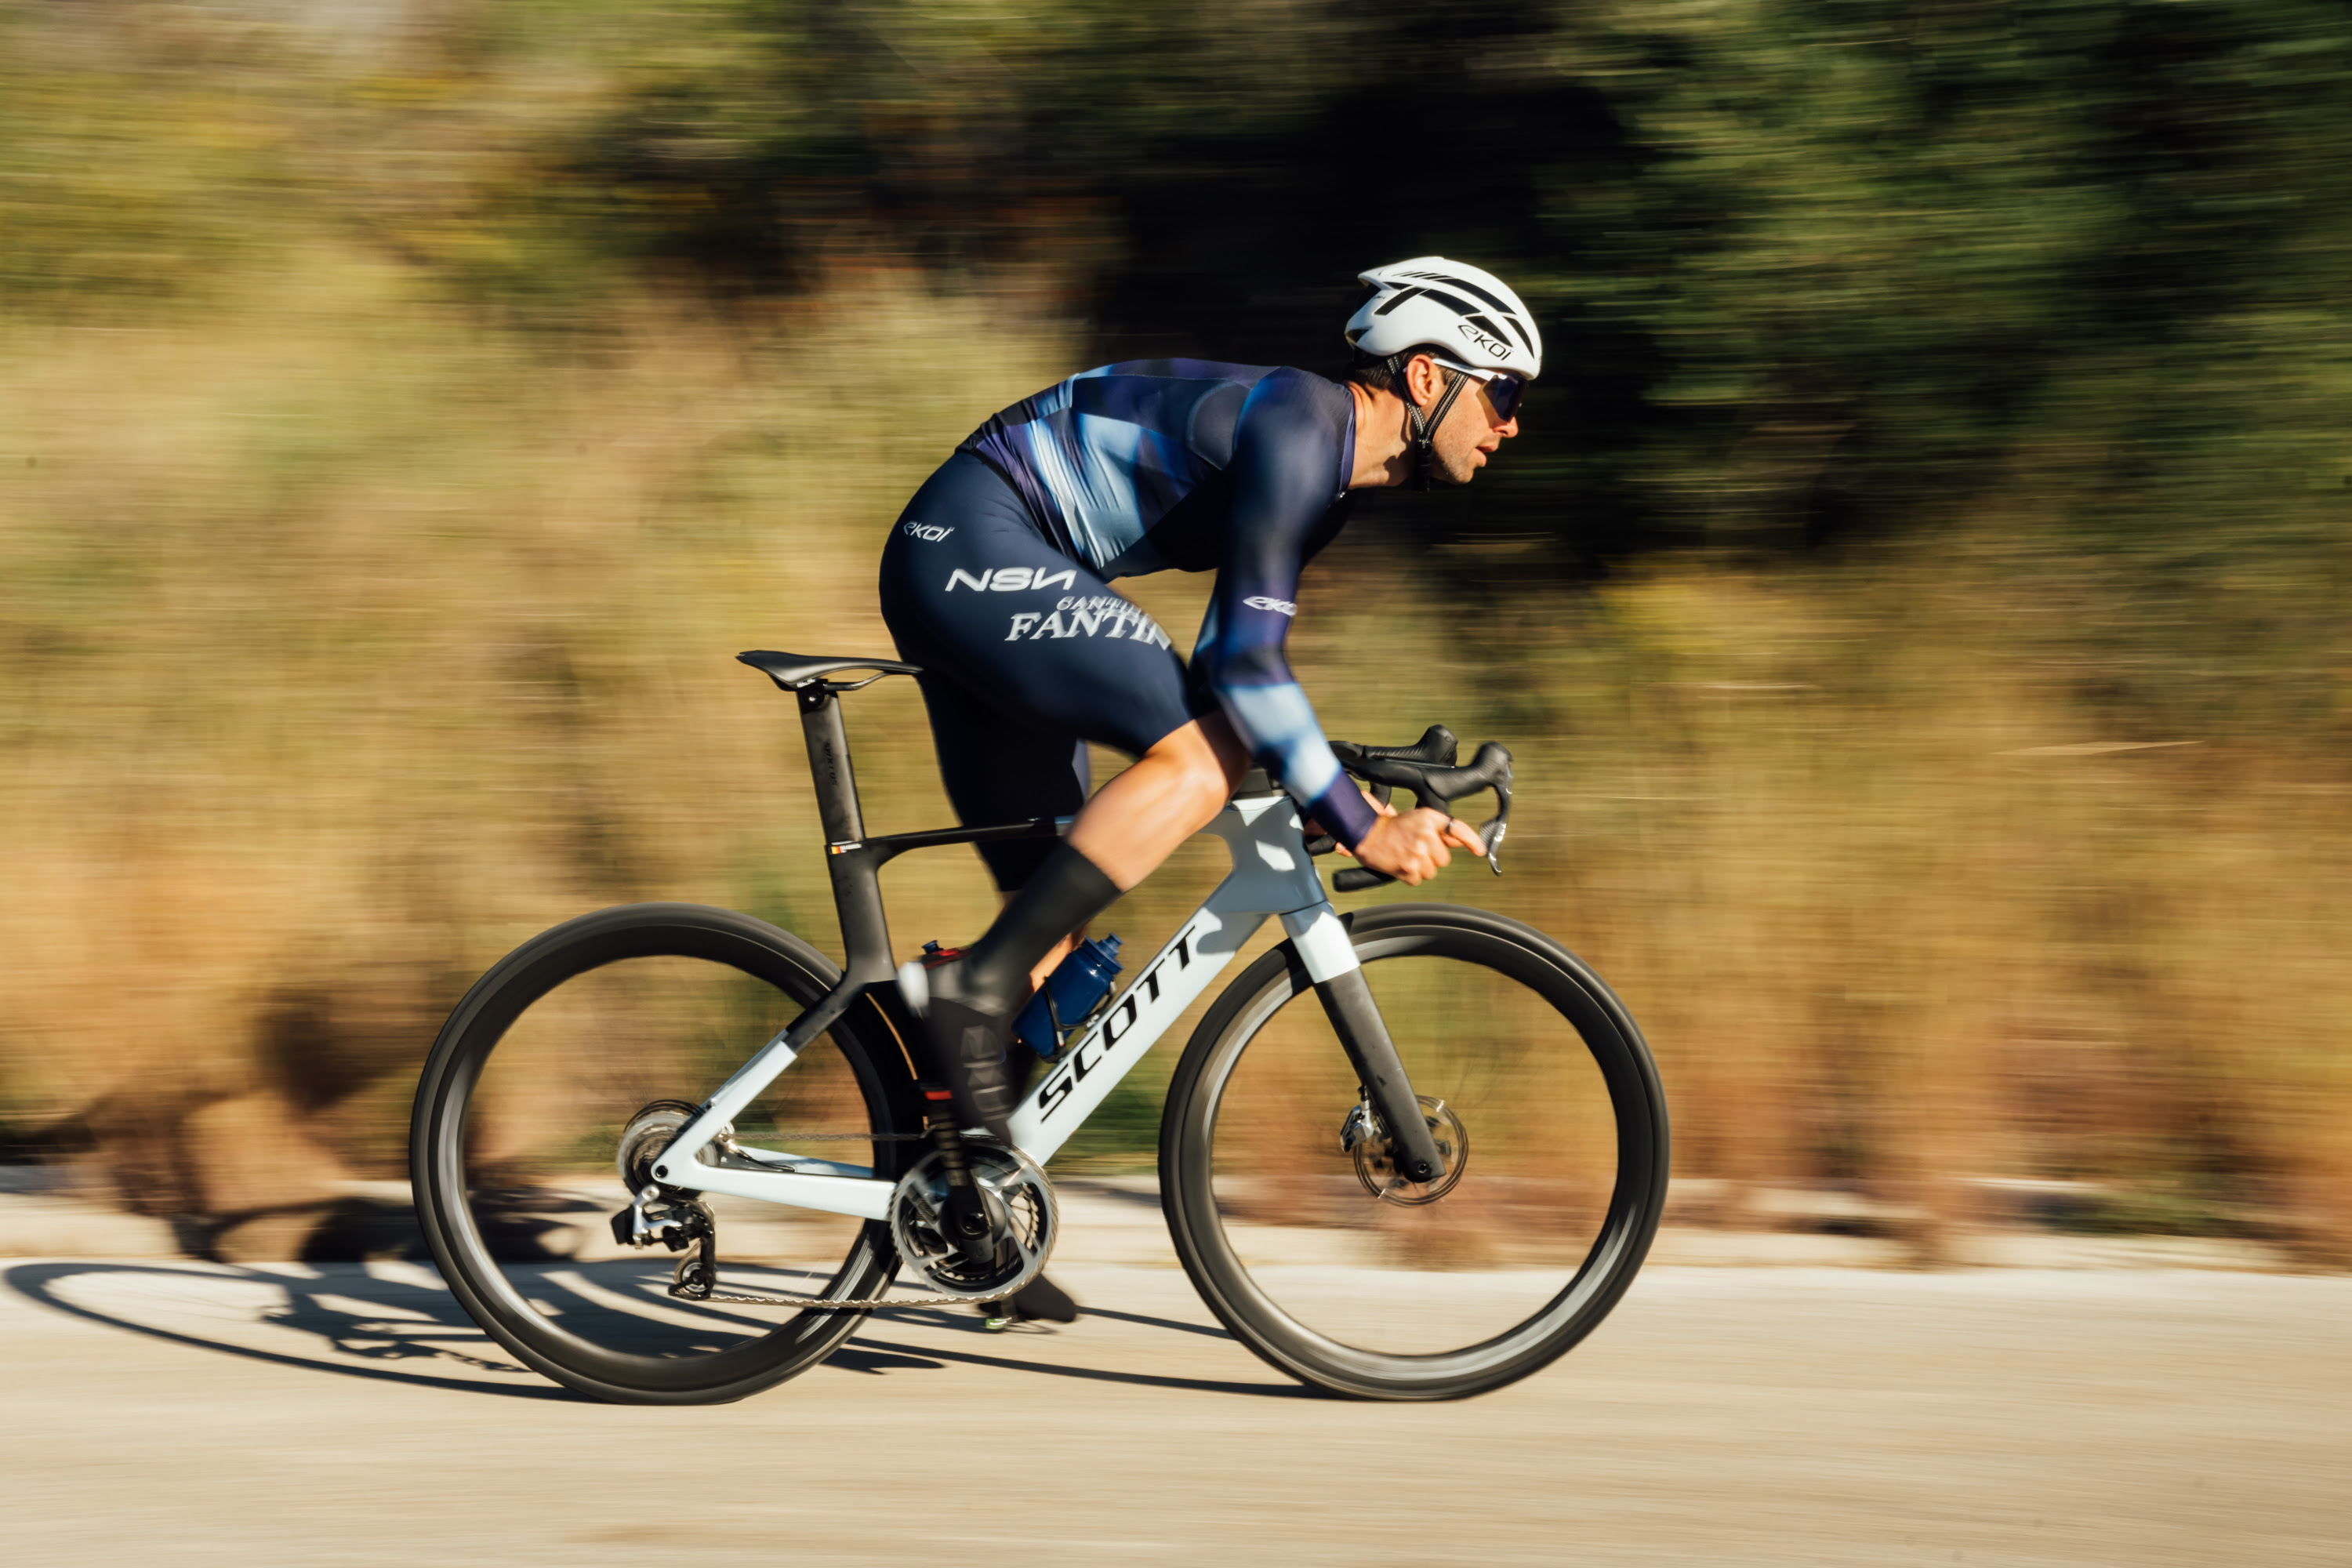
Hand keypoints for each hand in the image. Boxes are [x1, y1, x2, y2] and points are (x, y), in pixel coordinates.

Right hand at [1341, 805, 1485, 884]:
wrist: (1366, 833)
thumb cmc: (1392, 826)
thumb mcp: (1418, 819)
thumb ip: (1440, 830)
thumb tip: (1461, 842)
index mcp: (1430, 818)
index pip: (1458, 830)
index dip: (1472, 841)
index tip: (1480, 851)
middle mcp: (1426, 834)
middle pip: (1444, 859)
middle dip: (1432, 857)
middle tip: (1416, 848)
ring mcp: (1417, 852)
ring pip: (1432, 871)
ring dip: (1421, 867)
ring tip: (1406, 855)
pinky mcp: (1408, 868)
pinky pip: (1418, 879)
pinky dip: (1410, 875)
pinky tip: (1400, 863)